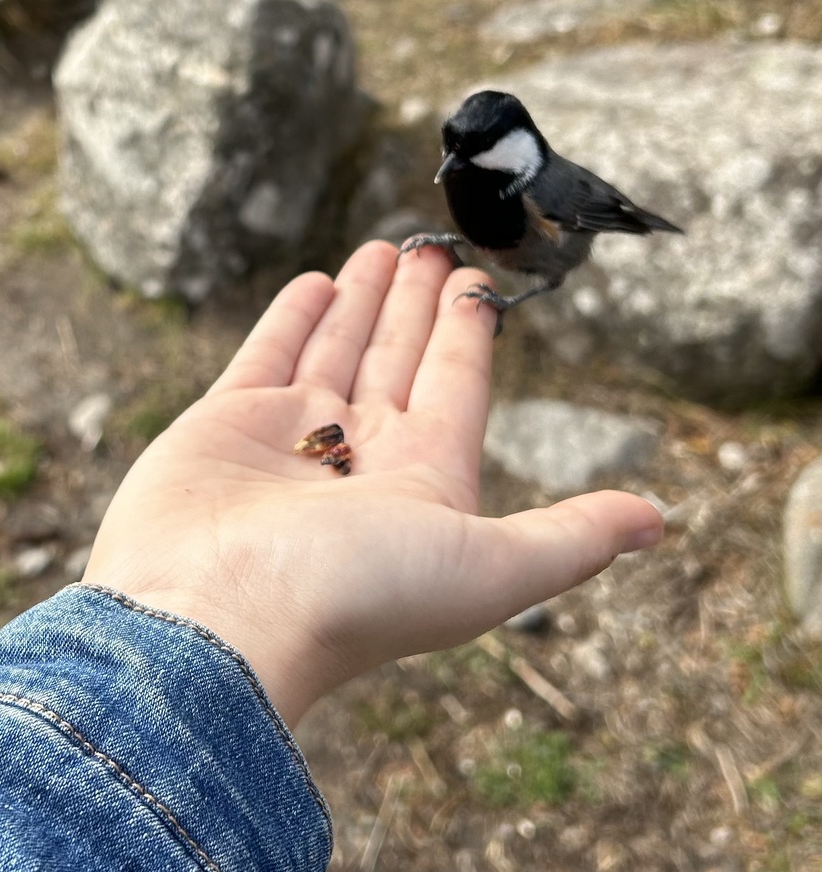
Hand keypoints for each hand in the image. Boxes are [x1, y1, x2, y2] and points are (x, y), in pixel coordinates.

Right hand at [86, 241, 662, 726]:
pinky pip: (269, 355)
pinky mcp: (224, 425)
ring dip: (364, 303)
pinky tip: (319, 281)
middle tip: (433, 248)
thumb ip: (568, 537)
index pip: (456, 388)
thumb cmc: (353, 598)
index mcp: (423, 484)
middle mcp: (358, 460)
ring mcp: (288, 440)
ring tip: (383, 248)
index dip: (468, 335)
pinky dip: (295, 318)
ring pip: (338, 350)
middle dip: (418, 308)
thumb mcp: (488, 568)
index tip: (479, 285)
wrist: (215, 623)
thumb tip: (657, 523)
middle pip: (399, 362)